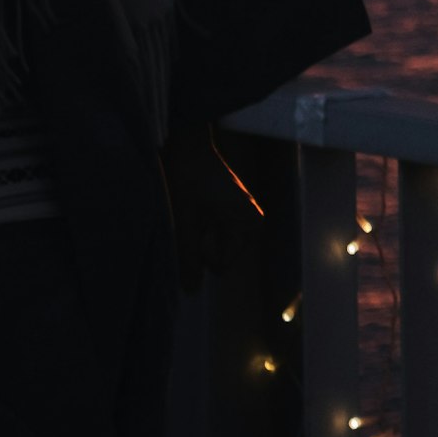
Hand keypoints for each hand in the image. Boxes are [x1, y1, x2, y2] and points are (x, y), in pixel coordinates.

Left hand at [161, 120, 265, 292]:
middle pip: (224, 255)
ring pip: (221, 243)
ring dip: (201, 238)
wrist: (189, 144)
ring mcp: (246, 211)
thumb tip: (191, 292)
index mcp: (248, 223)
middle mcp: (254, 219)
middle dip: (203, 248)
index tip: (191, 232)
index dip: (200, 256)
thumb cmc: (188, 180)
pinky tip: (195, 209)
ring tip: (190, 215)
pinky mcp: (236, 205)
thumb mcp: (184, 221)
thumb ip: (189, 257)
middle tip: (189, 223)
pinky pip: (222, 230)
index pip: (223, 264)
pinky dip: (205, 228)